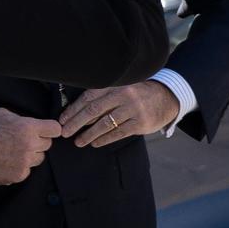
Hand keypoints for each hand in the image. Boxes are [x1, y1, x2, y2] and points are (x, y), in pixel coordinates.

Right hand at [0, 108, 60, 185]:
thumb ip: (21, 119)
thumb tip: (31, 124)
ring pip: (39, 159)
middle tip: (23, 140)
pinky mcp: (18, 176)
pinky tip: (7, 161)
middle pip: (48, 144)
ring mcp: (25, 162)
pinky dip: (20, 167)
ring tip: (14, 151)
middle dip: (39, 141)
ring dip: (31, 155)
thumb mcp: (2, 114)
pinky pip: (27, 171)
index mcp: (28, 127)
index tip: (47, 130)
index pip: (55, 129)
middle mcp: (30, 145)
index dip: (51, 129)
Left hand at [59, 81, 179, 147]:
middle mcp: (122, 95)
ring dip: (88, 134)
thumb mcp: (122, 87)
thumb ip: (104, 95)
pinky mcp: (140, 123)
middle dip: (76, 122)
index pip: (89, 97)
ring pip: (104, 123)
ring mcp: (132, 109)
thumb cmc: (137, 93)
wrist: (166, 97)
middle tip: (64, 132)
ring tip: (78, 141)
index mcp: (114, 84)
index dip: (74, 109)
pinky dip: (104, 139)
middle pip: (93, 110)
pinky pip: (118, 133)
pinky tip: (95, 143)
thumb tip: (77, 109)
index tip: (62, 119)